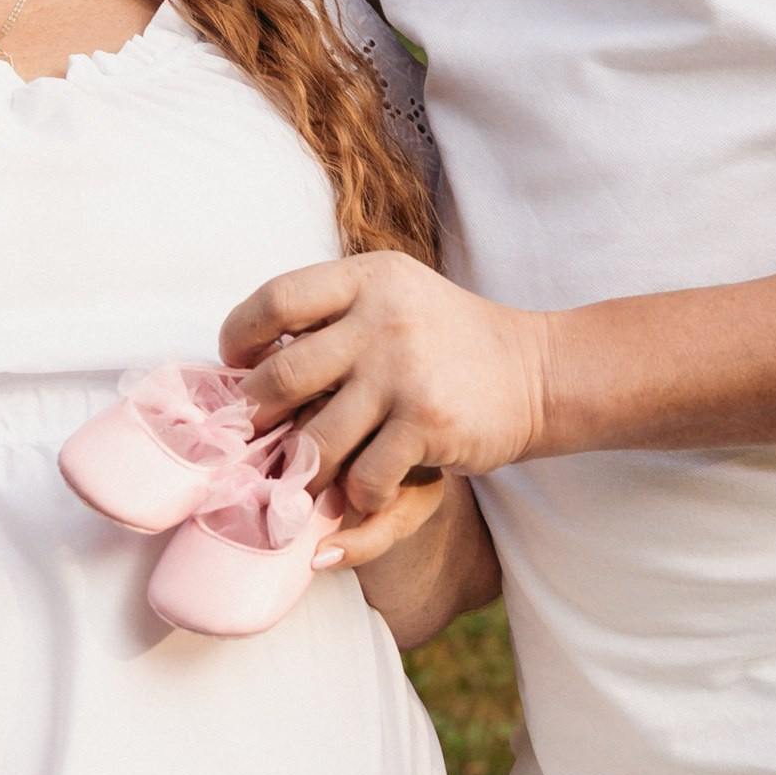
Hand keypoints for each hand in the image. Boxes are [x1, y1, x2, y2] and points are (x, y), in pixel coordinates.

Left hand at [221, 253, 552, 516]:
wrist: (538, 373)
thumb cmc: (449, 340)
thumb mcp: (394, 296)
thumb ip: (335, 312)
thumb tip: (253, 351)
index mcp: (368, 278)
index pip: (276, 299)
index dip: (240, 336)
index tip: (237, 364)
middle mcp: (383, 319)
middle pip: (281, 377)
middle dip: (257, 417)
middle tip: (257, 434)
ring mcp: (404, 372)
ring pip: (315, 442)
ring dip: (303, 470)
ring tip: (304, 476)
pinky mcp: (427, 423)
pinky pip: (362, 478)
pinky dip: (355, 496)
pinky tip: (364, 491)